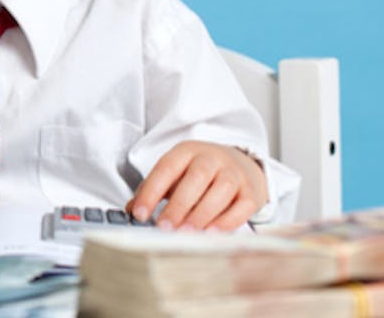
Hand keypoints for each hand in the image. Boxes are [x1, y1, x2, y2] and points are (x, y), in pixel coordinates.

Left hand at [127, 140, 266, 231]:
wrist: (240, 164)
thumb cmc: (199, 173)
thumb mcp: (175, 173)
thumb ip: (153, 190)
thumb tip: (131, 210)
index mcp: (187, 151)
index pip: (167, 167)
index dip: (151, 191)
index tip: (139, 213)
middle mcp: (212, 158)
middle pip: (197, 177)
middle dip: (179, 204)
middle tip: (164, 227)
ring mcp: (234, 173)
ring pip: (221, 191)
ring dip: (202, 214)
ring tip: (185, 233)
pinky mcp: (251, 192)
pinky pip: (242, 207)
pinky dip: (227, 222)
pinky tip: (210, 234)